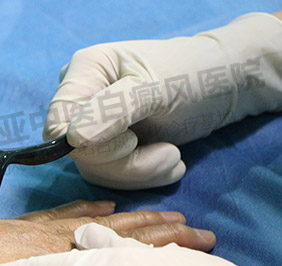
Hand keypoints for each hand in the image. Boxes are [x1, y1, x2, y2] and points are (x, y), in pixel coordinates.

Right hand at [44, 13, 281, 189]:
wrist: (222, 87)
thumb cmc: (193, 75)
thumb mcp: (157, 89)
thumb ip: (115, 110)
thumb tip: (73, 139)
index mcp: (84, 72)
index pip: (60, 124)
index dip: (89, 145)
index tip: (132, 140)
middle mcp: (81, 100)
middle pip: (78, 153)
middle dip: (126, 163)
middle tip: (169, 153)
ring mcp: (94, 126)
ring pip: (96, 171)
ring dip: (140, 173)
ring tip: (174, 157)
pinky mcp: (110, 148)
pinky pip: (112, 178)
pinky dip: (144, 177)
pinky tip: (169, 161)